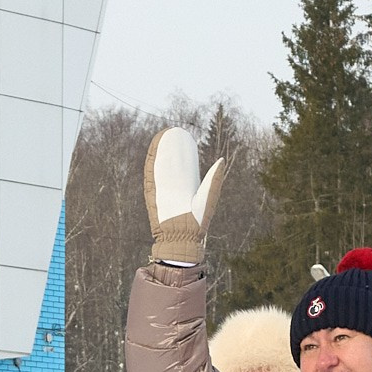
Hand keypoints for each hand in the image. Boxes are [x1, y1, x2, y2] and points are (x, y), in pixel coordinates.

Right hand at [143, 126, 226, 266]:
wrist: (184, 239)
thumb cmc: (198, 223)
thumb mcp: (208, 197)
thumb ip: (214, 179)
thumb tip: (221, 159)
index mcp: (183, 189)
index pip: (180, 167)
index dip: (179, 153)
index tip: (181, 138)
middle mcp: (169, 189)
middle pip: (167, 164)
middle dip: (168, 148)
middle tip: (171, 133)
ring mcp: (160, 192)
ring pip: (158, 167)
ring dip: (158, 152)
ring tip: (162, 137)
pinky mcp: (153, 196)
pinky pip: (150, 177)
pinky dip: (150, 163)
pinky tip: (153, 152)